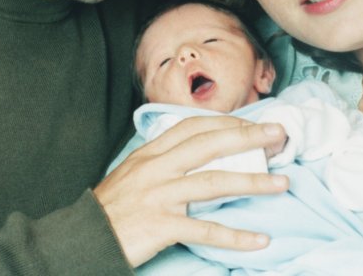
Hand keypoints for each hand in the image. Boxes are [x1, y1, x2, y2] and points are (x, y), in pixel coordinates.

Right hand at [94, 116, 288, 266]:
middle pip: (209, 145)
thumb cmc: (111, 208)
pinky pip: (205, 230)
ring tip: (282, 183)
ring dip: (252, 182)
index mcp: (150, 153)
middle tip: (279, 135)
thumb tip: (199, 154)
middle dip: (247, 138)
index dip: (227, 122)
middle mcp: (156, 168)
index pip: (194, 126)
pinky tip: (259, 239)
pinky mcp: (161, 226)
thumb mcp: (134, 173)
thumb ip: (163, 161)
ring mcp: (159, 196)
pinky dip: (235, 236)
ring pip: (214, 183)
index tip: (253, 124)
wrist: (81, 239)